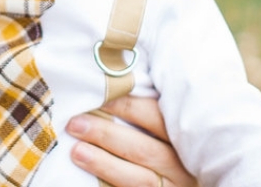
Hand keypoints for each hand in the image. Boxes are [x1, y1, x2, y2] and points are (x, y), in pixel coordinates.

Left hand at [66, 96, 196, 186]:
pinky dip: (111, 181)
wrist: (168, 177)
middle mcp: (184, 164)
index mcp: (184, 135)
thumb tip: (107, 85)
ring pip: (141, 178)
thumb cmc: (163, 143)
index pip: (157, 117)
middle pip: (145, 149)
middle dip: (107, 135)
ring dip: (104, 163)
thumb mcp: (162, 125)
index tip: (98, 98)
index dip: (127, 107)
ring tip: (76, 151)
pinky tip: (90, 175)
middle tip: (75, 123)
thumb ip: (143, 108)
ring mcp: (174, 186)